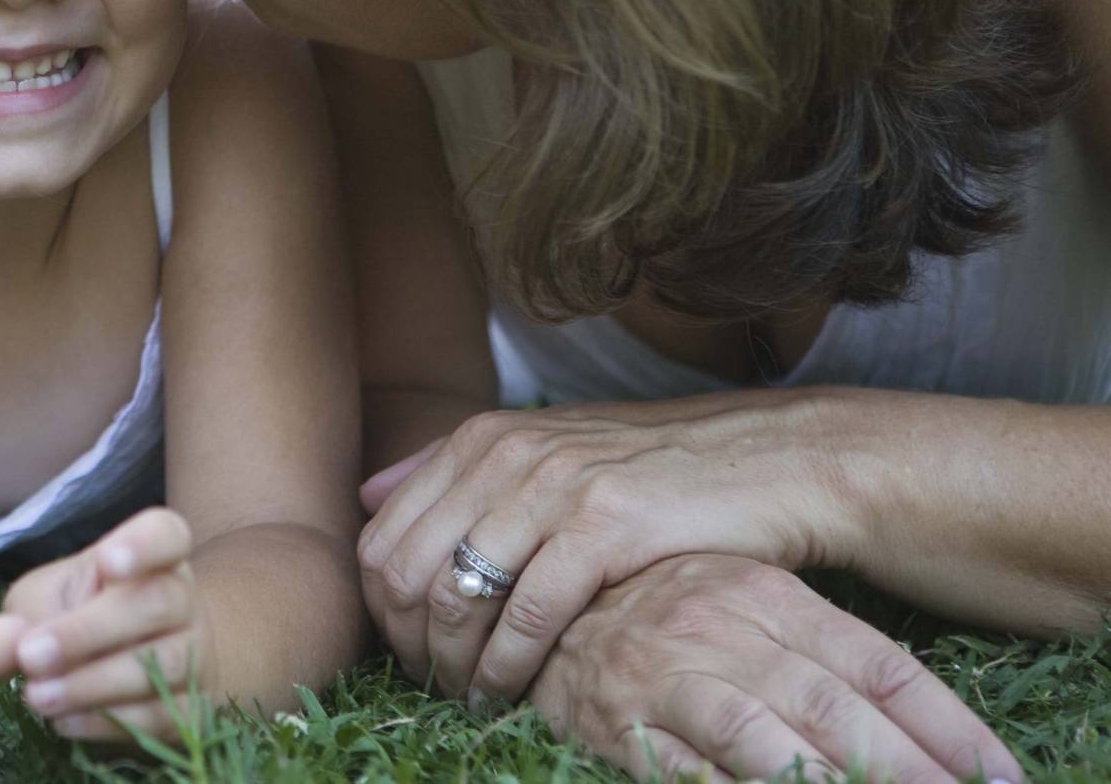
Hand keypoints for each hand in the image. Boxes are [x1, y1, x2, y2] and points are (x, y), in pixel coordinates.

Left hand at [0, 507, 211, 743]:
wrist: (127, 667)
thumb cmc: (76, 614)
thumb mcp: (48, 595)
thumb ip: (37, 608)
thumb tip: (24, 646)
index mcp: (154, 556)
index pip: (166, 534)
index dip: (143, 545)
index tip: (107, 563)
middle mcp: (184, 599)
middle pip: (157, 604)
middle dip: (88, 632)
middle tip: (31, 655)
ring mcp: (196, 655)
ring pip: (160, 666)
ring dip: (92, 684)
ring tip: (38, 696)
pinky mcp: (191, 709)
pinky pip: (157, 716)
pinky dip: (106, 722)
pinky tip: (65, 720)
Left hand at [357, 392, 860, 705]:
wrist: (770, 461)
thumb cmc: (654, 471)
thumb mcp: (547, 450)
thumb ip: (455, 470)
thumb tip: (366, 494)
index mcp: (481, 438)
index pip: (383, 534)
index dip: (380, 607)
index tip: (405, 650)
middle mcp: (505, 454)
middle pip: (406, 569)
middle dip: (408, 642)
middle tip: (429, 685)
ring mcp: (552, 486)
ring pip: (459, 594)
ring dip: (454, 663)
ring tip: (469, 697)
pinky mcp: (603, 525)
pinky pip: (529, 613)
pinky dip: (510, 664)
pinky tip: (512, 693)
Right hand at [528, 554, 1024, 782]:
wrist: (527, 586)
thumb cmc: (652, 601)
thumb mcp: (740, 600)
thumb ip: (814, 645)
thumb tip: (898, 712)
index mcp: (765, 592)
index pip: (877, 666)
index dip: (944, 727)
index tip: (997, 776)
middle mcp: (723, 627)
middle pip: (836, 712)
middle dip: (907, 771)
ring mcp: (670, 673)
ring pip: (768, 740)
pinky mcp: (620, 718)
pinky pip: (688, 771)